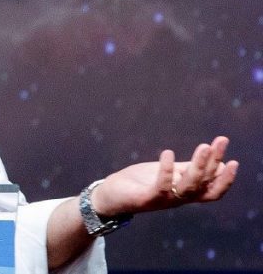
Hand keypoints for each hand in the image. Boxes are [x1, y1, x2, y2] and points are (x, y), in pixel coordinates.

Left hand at [90, 136, 237, 216]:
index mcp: (185, 192)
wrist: (109, 196)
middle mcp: (178, 198)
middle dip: (214, 163)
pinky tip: (168, 153)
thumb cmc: (139, 183)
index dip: (225, 178)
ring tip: (204, 146)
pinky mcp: (146, 198)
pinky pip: (161, 186)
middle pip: (204, 184)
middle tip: (219, 142)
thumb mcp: (167, 173)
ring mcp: (163, 200)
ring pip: (188, 186)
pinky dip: (166, 170)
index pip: (212, 189)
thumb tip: (214, 162)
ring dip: (198, 166)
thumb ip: (187, 169)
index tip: (232, 159)